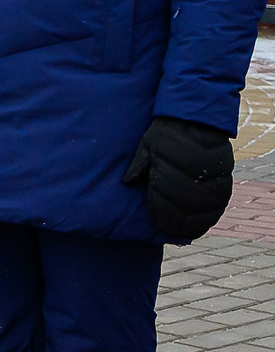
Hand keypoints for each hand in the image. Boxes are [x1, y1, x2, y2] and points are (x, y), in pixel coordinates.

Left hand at [121, 116, 232, 242]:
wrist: (195, 117)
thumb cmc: (165, 133)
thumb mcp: (147, 146)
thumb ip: (139, 165)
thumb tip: (128, 182)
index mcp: (167, 164)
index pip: (164, 197)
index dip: (163, 216)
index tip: (161, 229)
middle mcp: (190, 171)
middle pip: (186, 205)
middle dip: (180, 222)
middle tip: (175, 233)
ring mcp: (210, 172)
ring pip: (206, 204)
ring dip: (199, 220)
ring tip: (190, 231)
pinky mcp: (224, 172)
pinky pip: (222, 196)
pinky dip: (214, 210)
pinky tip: (207, 219)